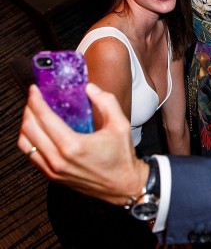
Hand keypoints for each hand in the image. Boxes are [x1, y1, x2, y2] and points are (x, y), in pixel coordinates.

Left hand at [18, 83, 147, 205]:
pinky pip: (31, 156)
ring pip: (25, 144)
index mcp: (73, 146)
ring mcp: (53, 170)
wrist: (124, 185)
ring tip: (33, 115)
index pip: (44, 118)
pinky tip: (38, 133)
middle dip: (29, 110)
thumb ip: (106, 102)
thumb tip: (90, 88)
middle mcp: (59, 159)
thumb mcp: (121, 125)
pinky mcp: (53, 177)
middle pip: (29, 129)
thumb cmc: (122, 158)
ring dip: (25, 126)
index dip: (36, 101)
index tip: (35, 90)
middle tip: (34, 99)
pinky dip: (29, 141)